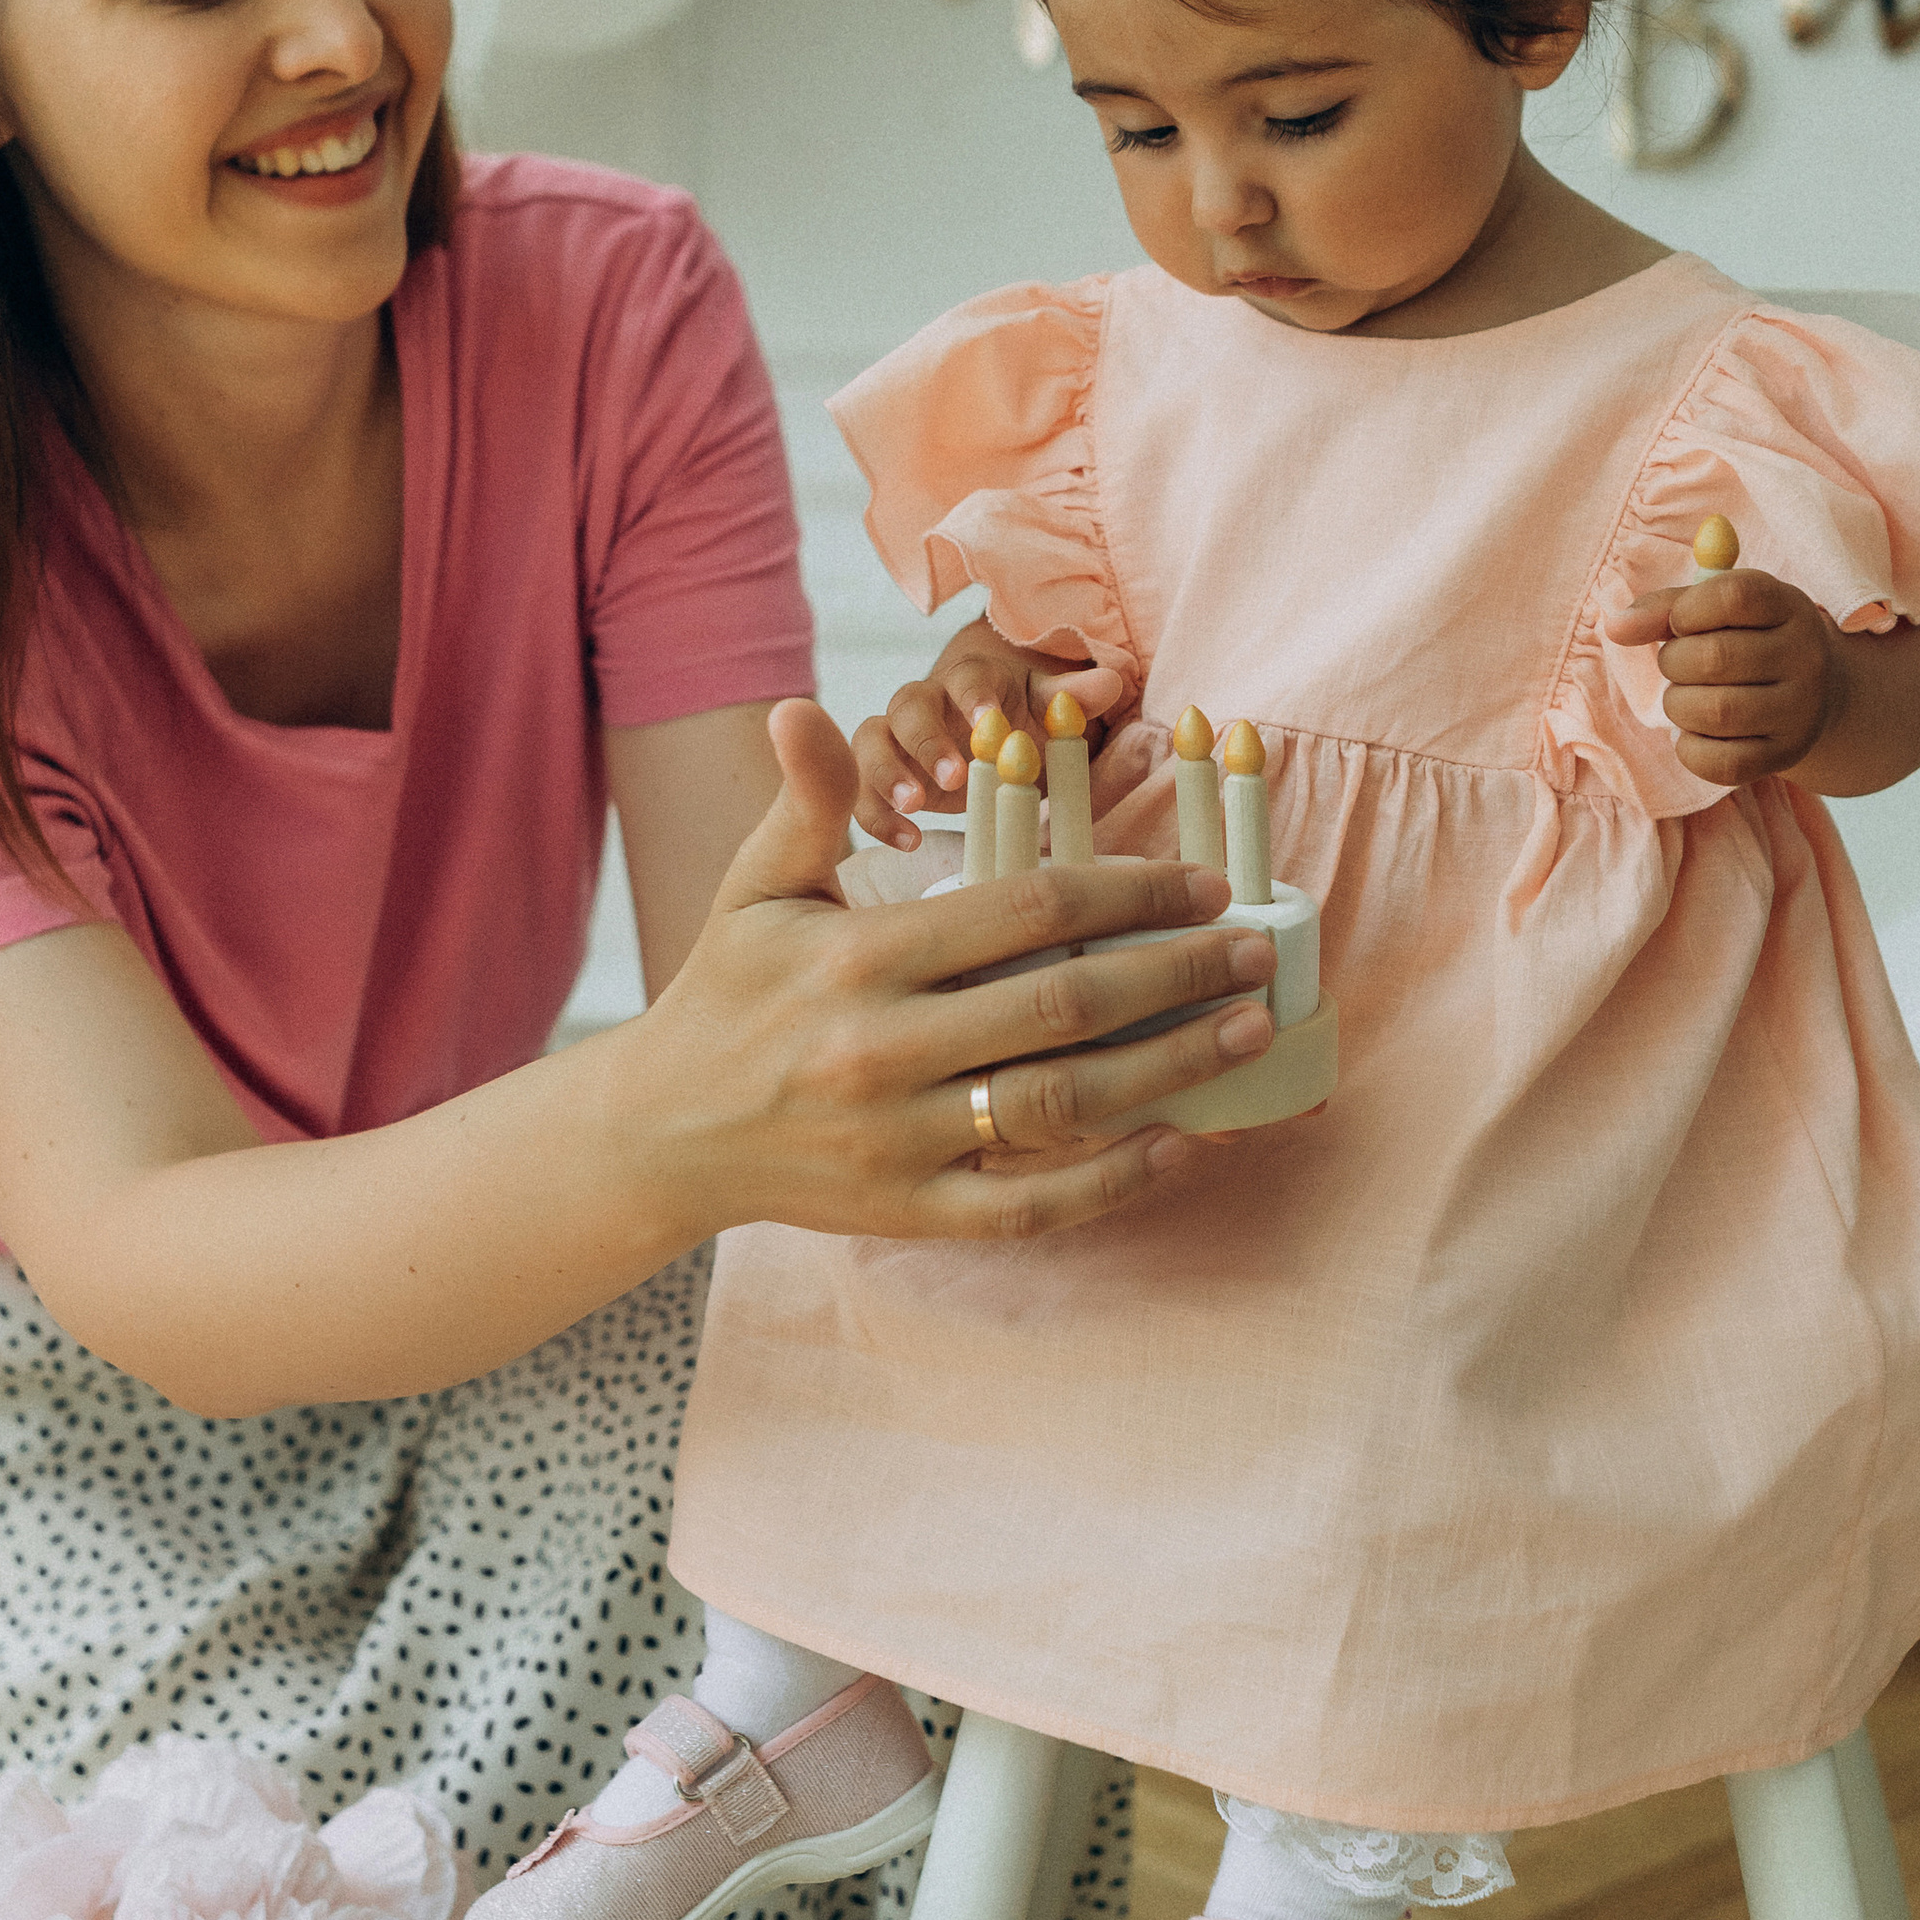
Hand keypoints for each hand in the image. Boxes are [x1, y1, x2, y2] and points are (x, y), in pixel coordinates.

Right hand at [632, 699, 1276, 1242]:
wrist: (662, 1131)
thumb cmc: (728, 992)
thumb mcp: (756, 887)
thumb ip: (806, 802)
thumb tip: (802, 708)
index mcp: (856, 956)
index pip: (1024, 910)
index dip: (1129, 890)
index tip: (1204, 882)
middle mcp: (882, 1048)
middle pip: (1065, 1003)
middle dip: (1179, 972)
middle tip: (1256, 951)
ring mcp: (899, 1138)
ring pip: (1064, 1103)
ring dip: (1173, 1065)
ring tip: (1250, 1029)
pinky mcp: (909, 1211)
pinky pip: (1031, 1203)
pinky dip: (1115, 1181)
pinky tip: (1183, 1145)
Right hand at [852, 621, 1128, 846]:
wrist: (986, 738)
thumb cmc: (1019, 720)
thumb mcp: (1047, 709)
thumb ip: (1072, 697)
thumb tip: (1111, 681)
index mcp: (969, 679)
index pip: (966, 677)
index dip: (975, 697)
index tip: (991, 721)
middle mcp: (923, 701)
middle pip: (908, 704)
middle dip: (927, 740)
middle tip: (954, 777)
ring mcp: (893, 737)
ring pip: (870, 740)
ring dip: (887, 773)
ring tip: (914, 808)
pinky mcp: (877, 775)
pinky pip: (860, 789)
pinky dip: (875, 814)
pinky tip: (907, 840)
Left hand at [1604, 567, 1847, 786]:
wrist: (1811, 693)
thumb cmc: (1748, 640)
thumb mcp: (1717, 609)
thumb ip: (1664, 609)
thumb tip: (1616, 628)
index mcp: (1788, 606)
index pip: (1732, 597)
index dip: (1686, 610)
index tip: (1680, 623)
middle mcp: (1806, 656)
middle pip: (1715, 657)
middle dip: (1674, 662)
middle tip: (1678, 665)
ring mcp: (1801, 710)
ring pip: (1716, 712)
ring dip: (1678, 704)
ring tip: (1687, 697)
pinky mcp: (1787, 754)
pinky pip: (1722, 762)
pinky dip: (1691, 748)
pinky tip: (1697, 732)